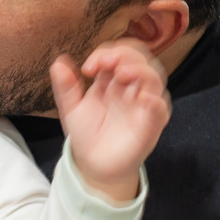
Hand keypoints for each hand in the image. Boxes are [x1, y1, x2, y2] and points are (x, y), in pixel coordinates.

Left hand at [50, 40, 170, 201]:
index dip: (104, 54)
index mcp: (112, 80)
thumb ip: (65, 87)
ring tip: (122, 73)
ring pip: (154, 77)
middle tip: (107, 63)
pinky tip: (144, 98)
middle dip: (125, 55)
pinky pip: (160, 108)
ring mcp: (143, 104)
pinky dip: (155, 100)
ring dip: (140, 70)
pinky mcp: (152, 123)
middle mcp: (130, 88)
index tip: (88, 69)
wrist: (94, 164)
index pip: (117, 54)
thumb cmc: (87, 134)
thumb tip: (58, 62)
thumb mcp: (71, 108)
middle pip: (139, 59)